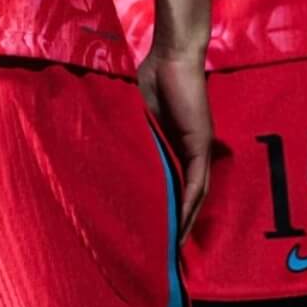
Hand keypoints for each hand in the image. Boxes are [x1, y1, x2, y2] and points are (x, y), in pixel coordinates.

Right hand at [137, 48, 211, 238]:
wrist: (172, 56)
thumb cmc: (153, 78)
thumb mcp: (137, 115)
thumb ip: (132, 133)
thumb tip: (105, 150)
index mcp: (174, 144)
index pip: (171, 182)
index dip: (164, 206)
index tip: (149, 229)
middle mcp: (189, 151)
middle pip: (186, 195)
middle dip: (176, 222)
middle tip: (162, 251)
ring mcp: (198, 149)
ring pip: (194, 195)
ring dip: (185, 221)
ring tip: (172, 248)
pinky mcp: (200, 145)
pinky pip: (197, 183)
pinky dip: (190, 205)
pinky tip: (181, 225)